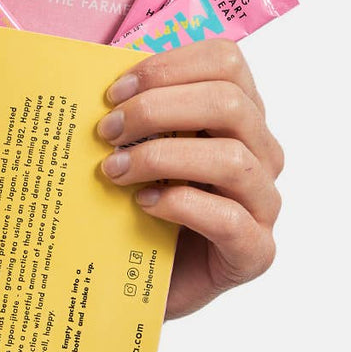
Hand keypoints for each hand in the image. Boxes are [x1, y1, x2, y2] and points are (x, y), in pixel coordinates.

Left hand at [96, 40, 283, 319]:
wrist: (137, 288)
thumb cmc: (136, 214)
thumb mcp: (133, 153)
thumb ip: (130, 116)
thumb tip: (87, 78)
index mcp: (238, 118)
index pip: (226, 62)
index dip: (168, 67)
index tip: (113, 93)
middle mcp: (261, 154)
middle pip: (229, 102)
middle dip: (157, 109)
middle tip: (106, 132)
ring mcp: (263, 204)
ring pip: (232, 158)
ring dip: (162, 157)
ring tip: (113, 171)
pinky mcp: (255, 252)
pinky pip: (229, 219)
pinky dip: (182, 206)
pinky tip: (143, 206)